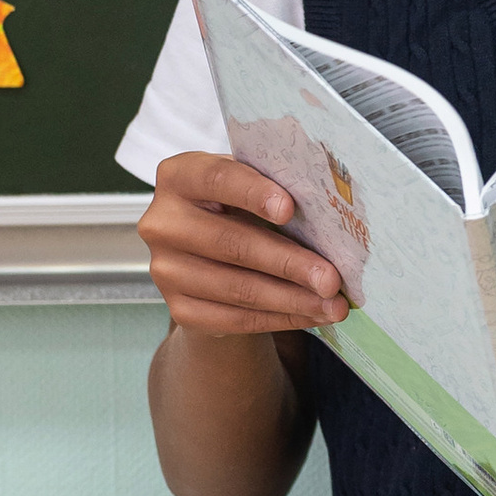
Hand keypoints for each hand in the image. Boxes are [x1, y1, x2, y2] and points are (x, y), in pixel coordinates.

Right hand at [139, 151, 349, 337]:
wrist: (211, 254)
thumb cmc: (241, 207)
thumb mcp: (252, 184)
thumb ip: (277, 188)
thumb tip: (330, 213)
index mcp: (180, 176)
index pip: (216, 178)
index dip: (252, 193)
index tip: (289, 209)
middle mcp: (162, 223)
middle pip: (232, 244)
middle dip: (289, 263)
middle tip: (332, 280)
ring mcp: (165, 270)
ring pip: (238, 289)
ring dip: (293, 300)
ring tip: (333, 305)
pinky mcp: (179, 308)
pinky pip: (236, 319)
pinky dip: (280, 318)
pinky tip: (312, 315)